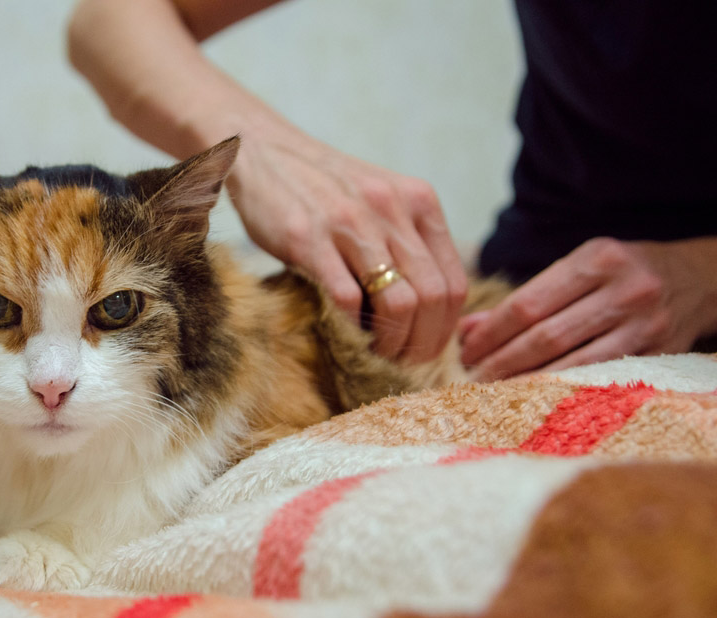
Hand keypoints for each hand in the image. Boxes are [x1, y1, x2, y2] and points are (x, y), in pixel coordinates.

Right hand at [227, 126, 466, 361]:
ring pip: (399, 302)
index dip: (445, 329)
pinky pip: (347, 298)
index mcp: (418, 201)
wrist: (265, 151)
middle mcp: (391, 209)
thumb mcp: (380, 200)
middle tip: (403, 364)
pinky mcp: (309, 239)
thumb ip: (408, 239)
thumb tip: (430, 306)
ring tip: (378, 356)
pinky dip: (352, 328)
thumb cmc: (323, 186)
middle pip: (432, 298)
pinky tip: (345, 335)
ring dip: (392, 343)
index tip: (426, 350)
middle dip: (422, 344)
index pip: (454, 282)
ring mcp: (350, 223)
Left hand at [460, 237, 716, 379]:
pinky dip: (563, 391)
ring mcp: (645, 324)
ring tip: (496, 392)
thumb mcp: (577, 269)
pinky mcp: (660, 355)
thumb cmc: (620, 274)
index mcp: (597, 258)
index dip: (491, 332)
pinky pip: (601, 379)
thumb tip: (467, 330)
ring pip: (573, 363)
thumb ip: (525, 297)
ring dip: (528, 382)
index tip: (465, 351)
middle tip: (473, 378)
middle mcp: (625, 289)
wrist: (697, 278)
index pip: (528, 303)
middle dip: (502, 361)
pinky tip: (536, 399)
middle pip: (547, 336)